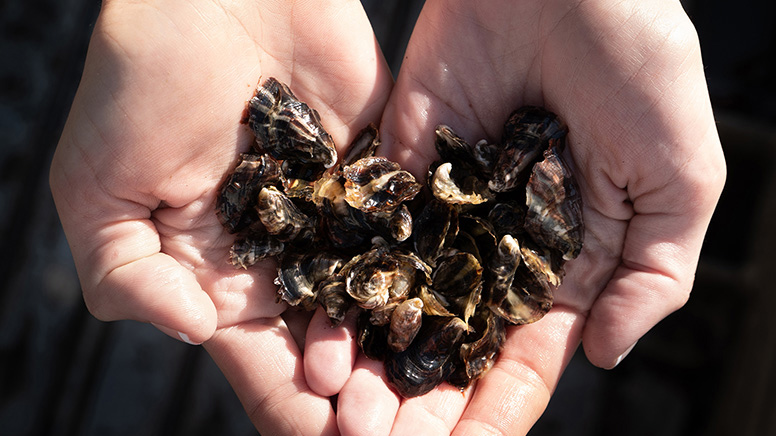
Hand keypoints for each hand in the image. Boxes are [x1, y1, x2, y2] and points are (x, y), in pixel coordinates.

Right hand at [49, 0, 391, 433]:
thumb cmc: (140, 83)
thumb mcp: (97, 188)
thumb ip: (127, 274)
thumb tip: (193, 332)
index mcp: (218, 277)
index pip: (259, 363)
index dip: (291, 405)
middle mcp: (285, 260)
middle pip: (328, 348)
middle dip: (357, 396)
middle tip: (386, 429)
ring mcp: (337, 221)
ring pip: (377, 303)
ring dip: (399, 351)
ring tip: (423, 391)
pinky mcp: (381, 178)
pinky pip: (410, 235)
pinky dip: (429, 275)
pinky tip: (454, 312)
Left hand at [335, 0, 725, 433]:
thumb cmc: (640, 65)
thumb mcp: (679, 177)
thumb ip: (654, 273)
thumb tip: (605, 354)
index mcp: (564, 258)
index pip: (525, 353)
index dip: (495, 407)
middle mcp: (497, 244)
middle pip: (452, 342)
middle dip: (418, 398)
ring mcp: (443, 209)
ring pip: (401, 302)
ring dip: (371, 358)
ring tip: (342, 406)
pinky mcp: (398, 168)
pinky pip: (369, 236)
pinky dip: (344, 286)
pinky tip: (322, 334)